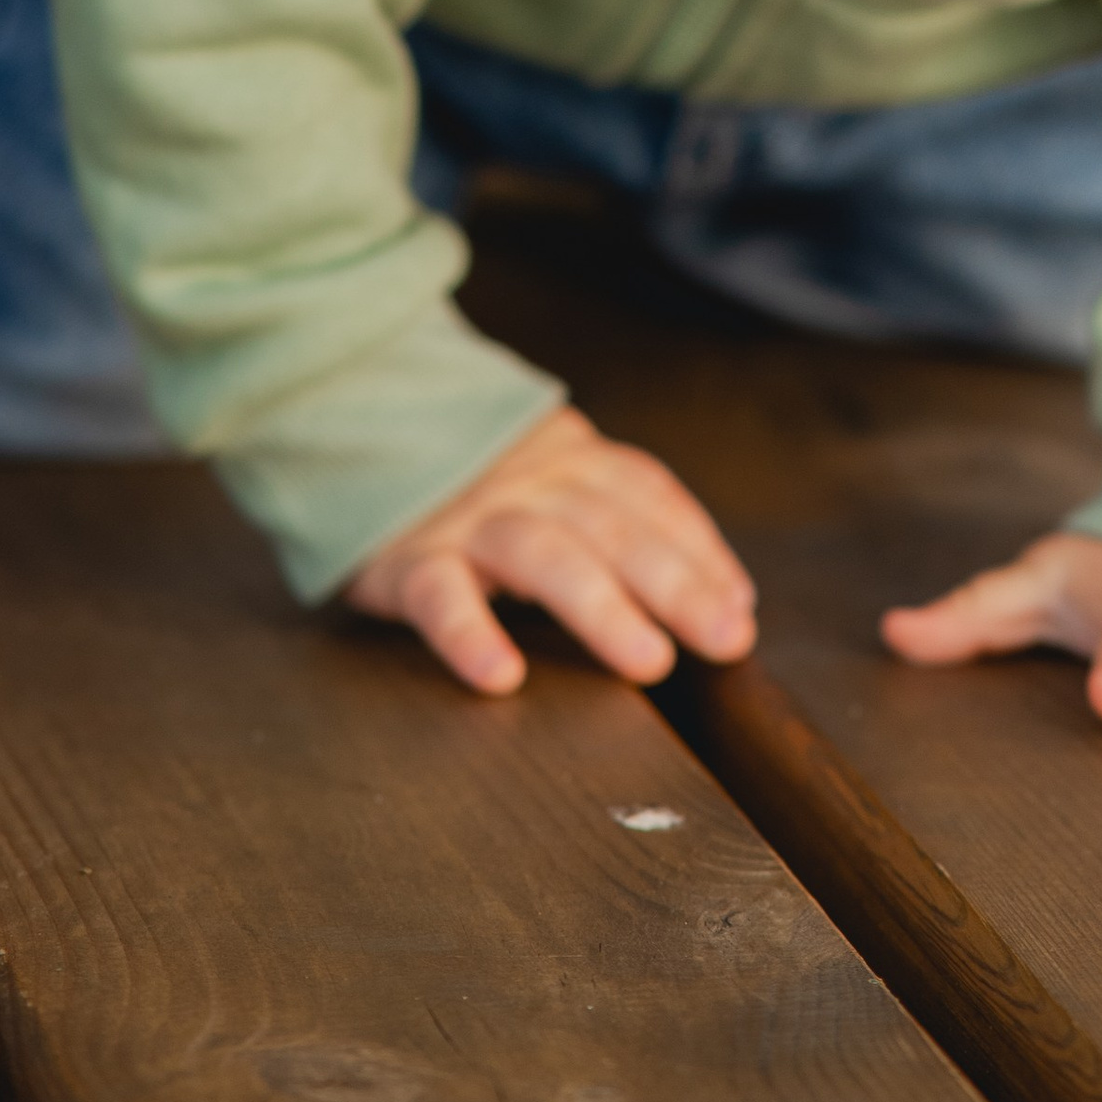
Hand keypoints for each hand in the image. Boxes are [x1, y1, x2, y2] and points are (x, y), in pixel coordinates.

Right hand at [346, 405, 757, 697]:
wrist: (363, 425)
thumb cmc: (488, 487)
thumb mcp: (563, 482)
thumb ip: (639, 528)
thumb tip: (735, 600)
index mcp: (575, 462)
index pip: (649, 498)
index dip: (699, 550)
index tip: (739, 610)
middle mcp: (532, 484)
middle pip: (612, 526)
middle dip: (676, 583)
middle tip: (725, 640)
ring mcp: (470, 520)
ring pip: (543, 553)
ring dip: (600, 606)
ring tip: (649, 661)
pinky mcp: (407, 559)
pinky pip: (440, 594)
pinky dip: (471, 632)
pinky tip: (502, 677)